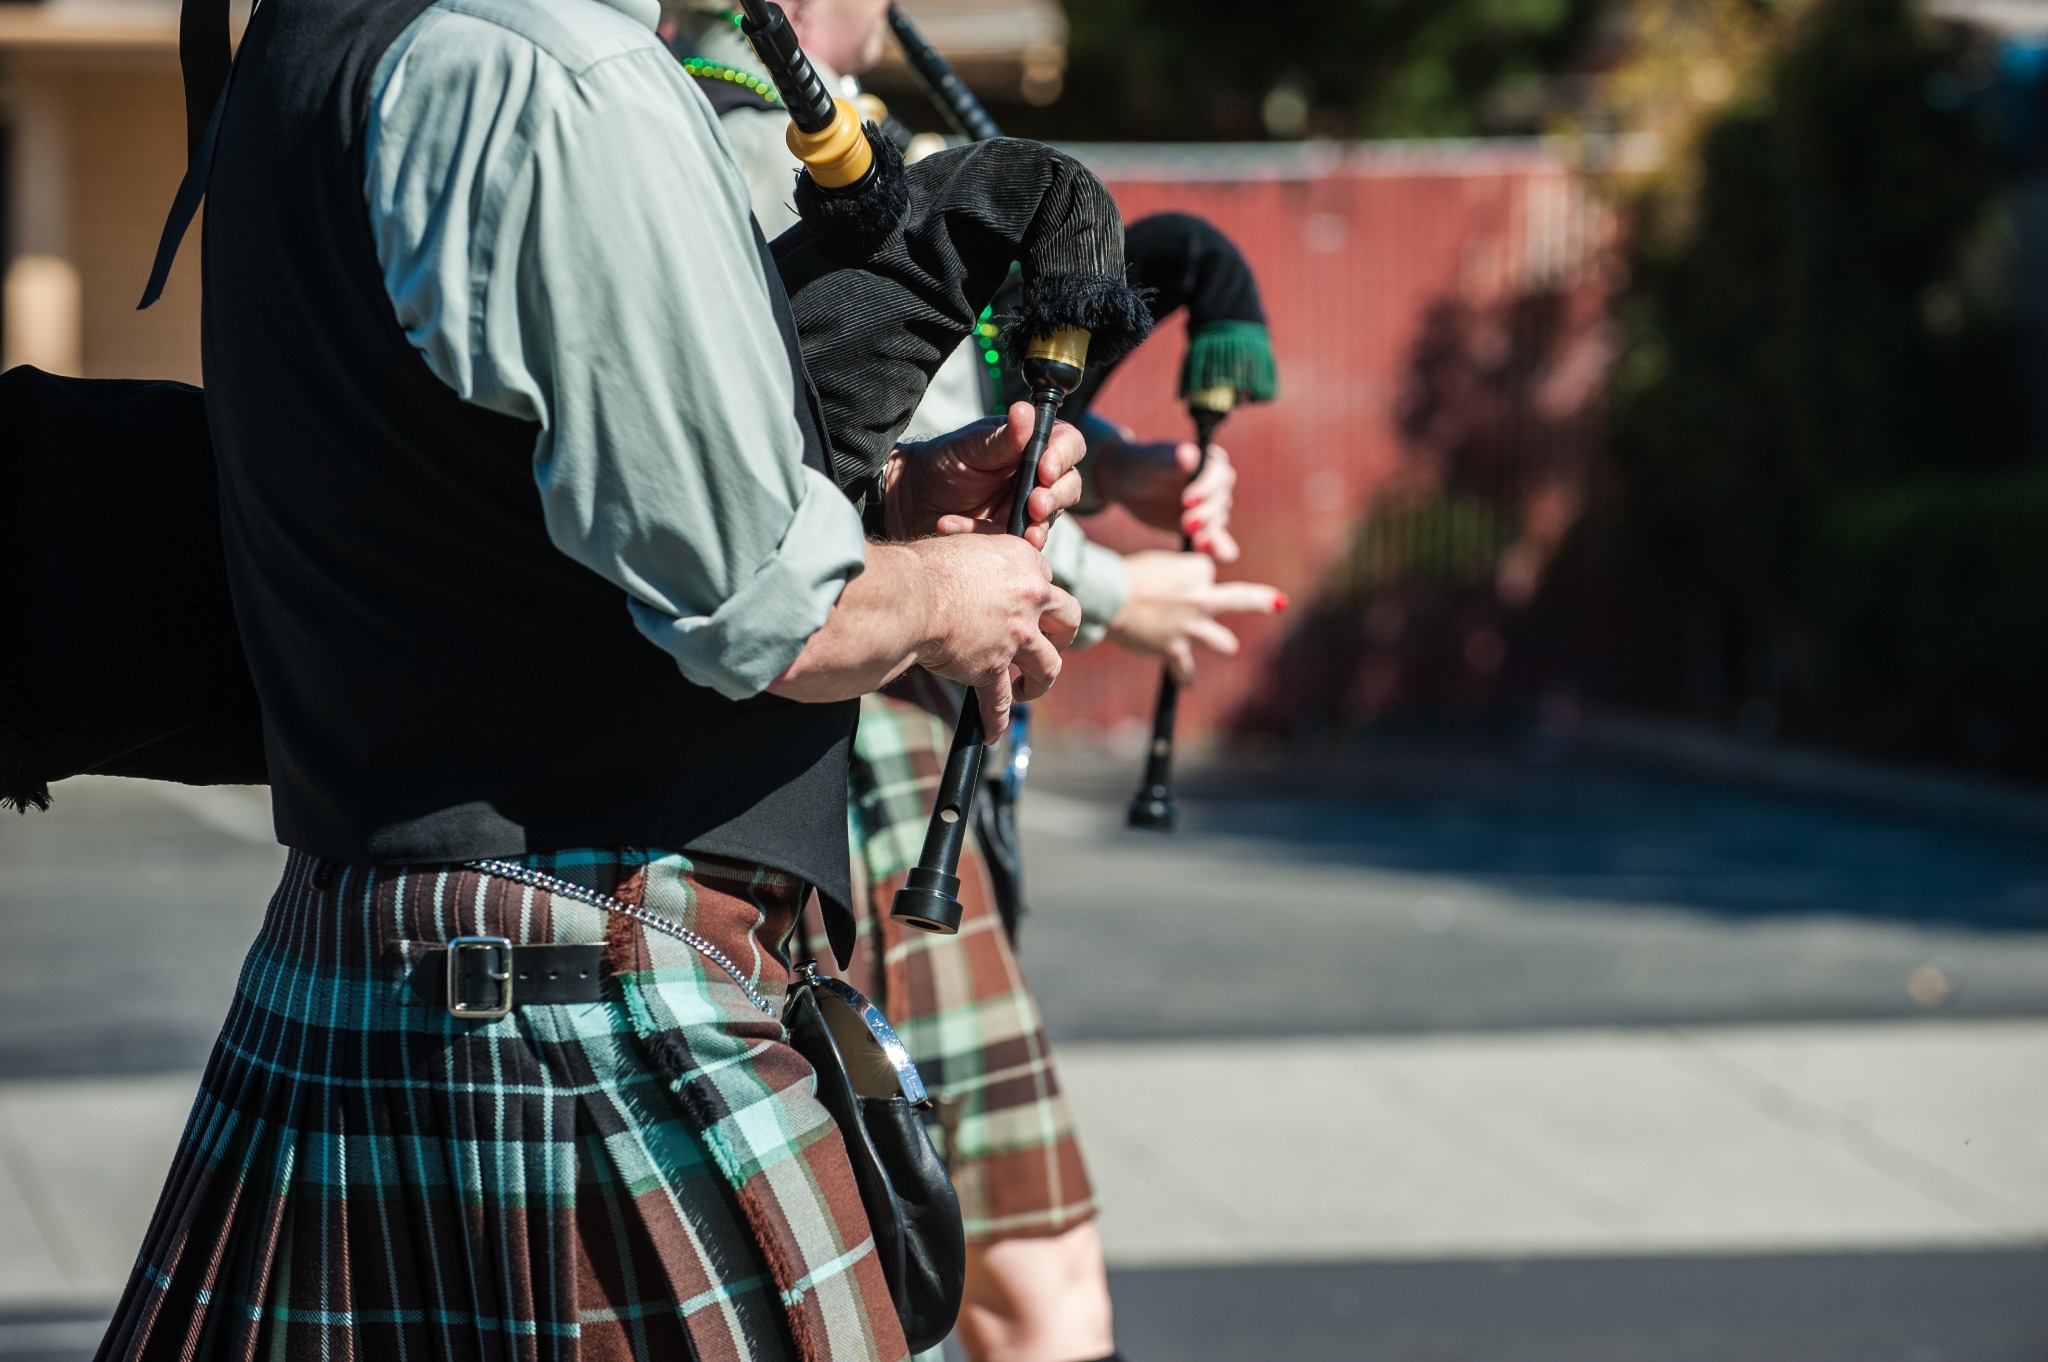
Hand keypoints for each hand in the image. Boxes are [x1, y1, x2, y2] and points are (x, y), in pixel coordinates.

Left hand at [884, 402, 1084, 550]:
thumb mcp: (970, 447)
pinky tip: (965, 530)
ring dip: (1038, 527)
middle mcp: (1036, 475)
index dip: (1063, 457)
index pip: (1068, 444)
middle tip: (1035, 505)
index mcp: (1031, 444)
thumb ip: (1002, 438)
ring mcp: (1026, 508)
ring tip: (1022, 533)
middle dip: (1056, 497)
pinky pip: (1017, 544)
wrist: (911, 499)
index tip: (1045, 469)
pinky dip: (997, 541)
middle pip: (1069, 485)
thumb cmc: (942, 462)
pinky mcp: (1011, 534)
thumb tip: (1026, 411)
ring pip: (1050, 519)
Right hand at [912, 535, 1080, 737]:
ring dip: (1041, 682)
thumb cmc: (925, 568)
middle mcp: (1029, 599)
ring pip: (1049, 666)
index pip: (1044, 578)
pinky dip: (995, 721)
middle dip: (1062, 634)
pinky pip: (998, 702)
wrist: (909, 597)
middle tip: (1050, 642)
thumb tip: (979, 576)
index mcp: (1023, 562)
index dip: (1034, 593)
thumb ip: (985, 562)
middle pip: (1068, 619)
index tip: (1022, 603)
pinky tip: (992, 734)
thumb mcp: (966, 546)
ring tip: (1026, 690)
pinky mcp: (992, 668)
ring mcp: (1015, 637)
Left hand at [1094, 435, 1240, 561]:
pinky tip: (1213, 554)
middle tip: (1186, 524)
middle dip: (1205, 514)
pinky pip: (1215, 539)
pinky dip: (1216, 548)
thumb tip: (1187, 454)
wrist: (1131, 484)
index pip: (1218, 476)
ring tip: (1197, 542)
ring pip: (1217, 521)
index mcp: (1211, 462)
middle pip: (1220, 502)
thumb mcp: (1157, 461)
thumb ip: (1174, 460)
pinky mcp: (1203, 527)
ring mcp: (1210, 506)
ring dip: (1209, 532)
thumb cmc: (1144, 465)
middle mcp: (1216, 484)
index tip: (1186, 500)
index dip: (1205, 489)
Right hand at [1105, 550, 1282, 682]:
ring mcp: (1191, 627)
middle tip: (1278, 603)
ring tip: (1229, 647)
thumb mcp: (1158, 563)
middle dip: (1262, 601)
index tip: (1176, 580)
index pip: (1207, 573)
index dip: (1191, 577)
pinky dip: (1184, 676)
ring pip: (1223, 643)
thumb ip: (1177, 573)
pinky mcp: (1175, 649)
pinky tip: (1186, 681)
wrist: (1110, 597)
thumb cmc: (1128, 576)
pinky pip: (1185, 670)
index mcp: (1197, 572)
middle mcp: (1201, 599)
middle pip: (1240, 598)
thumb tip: (1184, 583)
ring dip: (1222, 644)